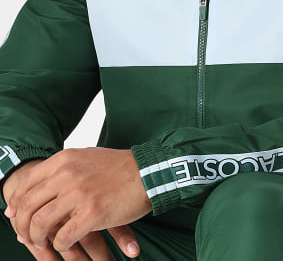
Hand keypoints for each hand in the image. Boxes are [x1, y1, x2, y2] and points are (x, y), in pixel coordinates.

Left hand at [5, 148, 151, 253]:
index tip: (15, 215)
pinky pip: (63, 237)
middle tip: (27, 235)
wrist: (147, 172)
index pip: (26, 183)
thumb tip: (39, 185)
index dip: (16, 203)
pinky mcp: (92, 213)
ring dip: (38, 238)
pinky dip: (60, 245)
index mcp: (65, 159)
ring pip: (40, 224)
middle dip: (22, 225)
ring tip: (45, 242)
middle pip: (27, 205)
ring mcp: (79, 194)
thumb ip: (63, 169)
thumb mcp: (86, 158)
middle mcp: (67, 174)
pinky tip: (67, 243)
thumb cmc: (119, 167)